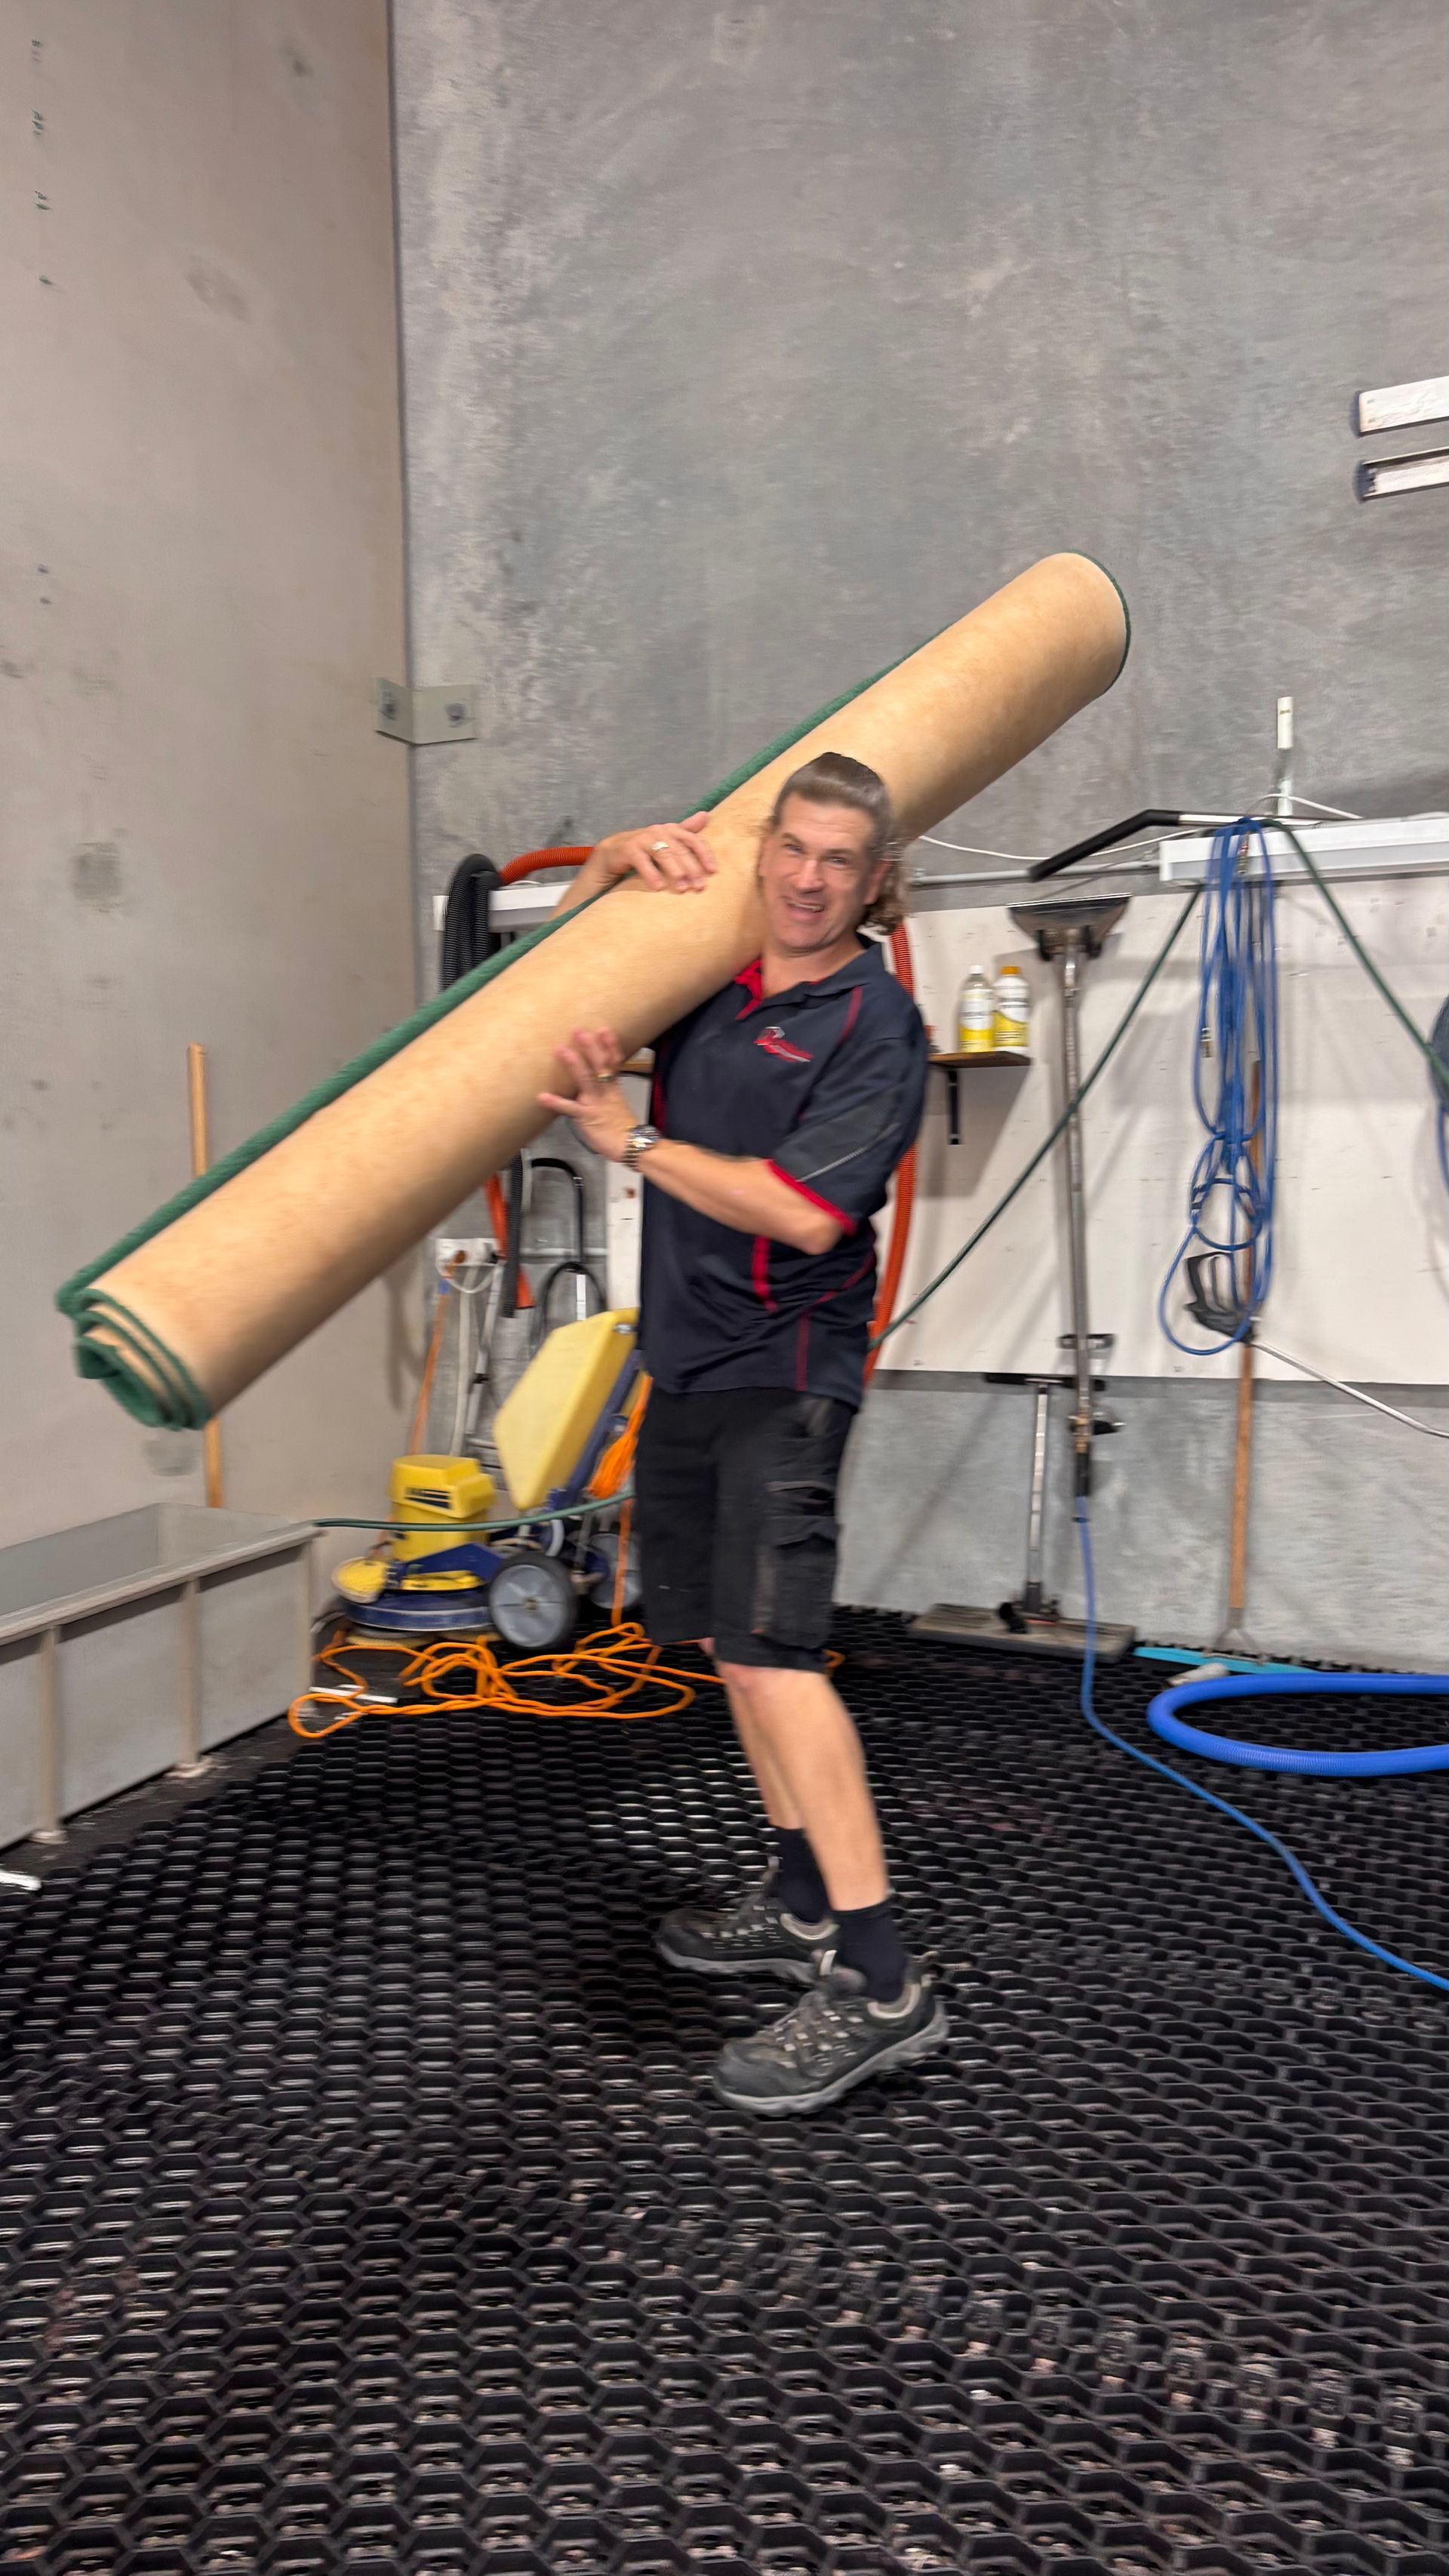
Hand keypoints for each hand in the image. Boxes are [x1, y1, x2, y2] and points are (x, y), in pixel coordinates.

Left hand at [539, 1027, 636, 1160]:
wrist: (631, 1146)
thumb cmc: (622, 1128)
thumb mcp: (615, 1105)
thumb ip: (604, 1094)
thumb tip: (594, 1086)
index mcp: (613, 1088)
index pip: (614, 1062)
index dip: (610, 1046)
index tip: (604, 1029)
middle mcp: (605, 1091)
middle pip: (600, 1064)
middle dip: (590, 1047)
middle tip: (578, 1030)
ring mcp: (596, 1103)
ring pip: (586, 1079)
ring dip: (573, 1063)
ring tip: (560, 1050)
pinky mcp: (587, 1117)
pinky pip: (570, 1108)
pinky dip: (556, 1102)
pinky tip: (542, 1097)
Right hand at [592, 811, 715, 893]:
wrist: (614, 852)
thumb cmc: (646, 849)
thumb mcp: (667, 841)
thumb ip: (686, 831)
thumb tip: (706, 815)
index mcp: (672, 829)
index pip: (693, 840)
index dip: (704, 855)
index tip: (712, 872)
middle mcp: (659, 831)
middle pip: (680, 849)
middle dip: (692, 869)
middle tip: (699, 887)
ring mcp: (643, 839)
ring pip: (664, 854)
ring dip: (675, 872)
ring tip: (682, 889)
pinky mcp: (628, 849)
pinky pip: (642, 861)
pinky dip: (651, 874)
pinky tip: (658, 887)